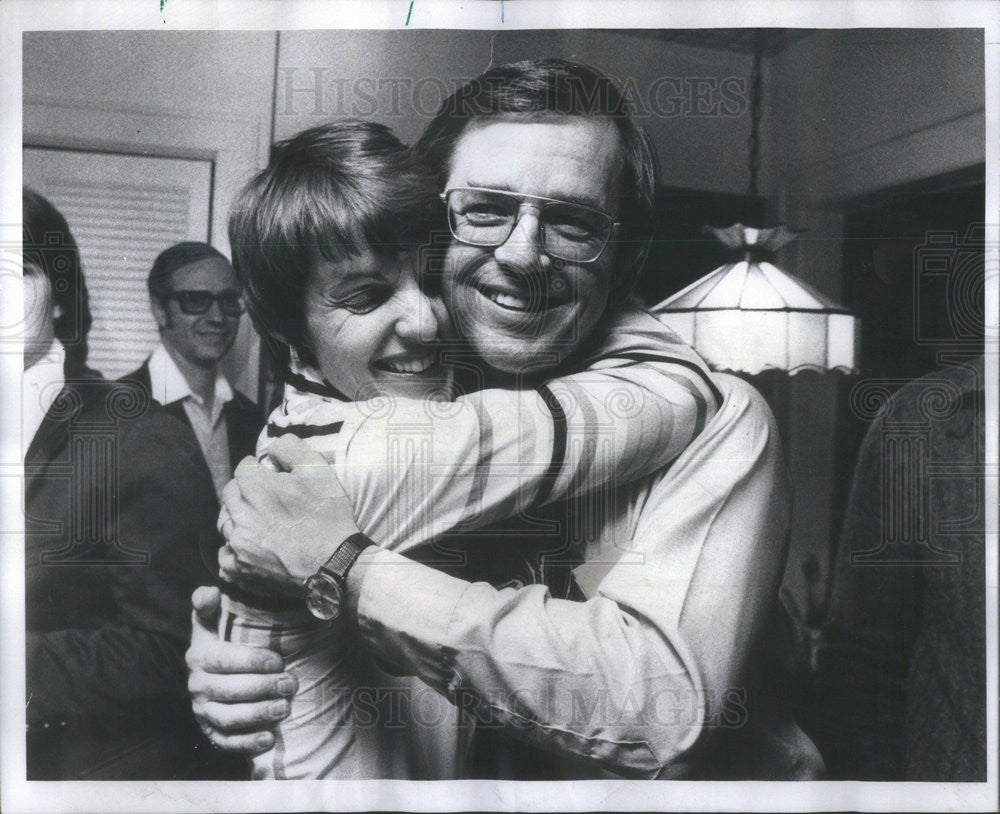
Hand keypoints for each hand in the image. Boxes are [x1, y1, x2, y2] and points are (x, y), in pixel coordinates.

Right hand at [186, 586, 296, 753]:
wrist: (217, 675)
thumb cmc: (223, 642)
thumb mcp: (214, 621)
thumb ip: (209, 605)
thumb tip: (210, 592)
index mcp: (199, 656)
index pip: (222, 659)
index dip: (250, 661)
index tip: (278, 661)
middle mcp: (197, 686)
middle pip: (228, 690)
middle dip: (262, 688)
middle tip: (290, 684)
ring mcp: (203, 711)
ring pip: (229, 718)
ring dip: (258, 714)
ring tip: (284, 707)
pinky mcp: (211, 733)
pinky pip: (227, 742)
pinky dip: (248, 743)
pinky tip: (269, 737)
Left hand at [218, 435, 361, 596]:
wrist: (334, 563)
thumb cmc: (328, 517)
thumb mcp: (318, 471)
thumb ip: (290, 448)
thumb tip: (271, 447)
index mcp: (256, 489)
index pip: (243, 468)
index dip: (257, 468)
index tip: (269, 473)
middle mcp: (241, 515)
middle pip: (230, 493)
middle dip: (244, 489)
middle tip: (264, 495)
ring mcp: (238, 544)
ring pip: (225, 522)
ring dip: (237, 516)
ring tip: (258, 519)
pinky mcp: (240, 569)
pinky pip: (224, 554)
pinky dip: (233, 548)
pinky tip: (250, 545)